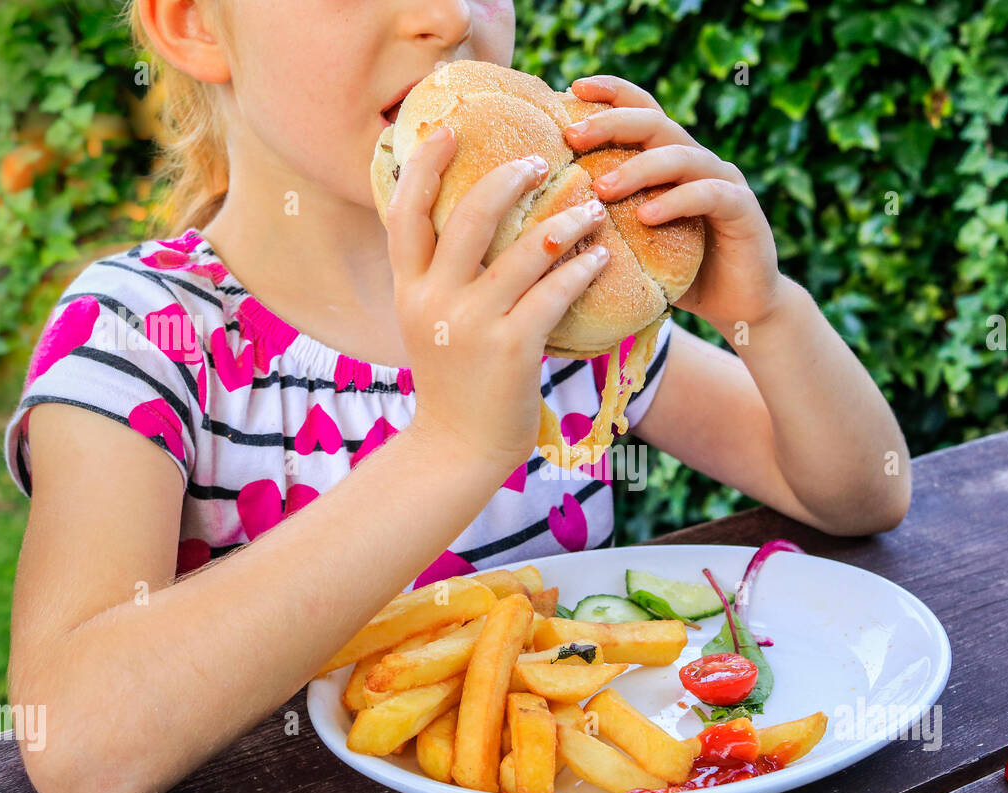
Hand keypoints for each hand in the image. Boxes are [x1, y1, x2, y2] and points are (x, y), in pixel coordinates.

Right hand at [385, 126, 611, 470]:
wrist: (457, 452)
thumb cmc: (453, 384)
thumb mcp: (427, 325)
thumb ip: (438, 280)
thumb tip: (466, 227)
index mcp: (408, 289)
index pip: (405, 212)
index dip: (423, 164)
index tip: (447, 127)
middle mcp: (433, 301)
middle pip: (467, 216)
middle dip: (509, 177)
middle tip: (542, 161)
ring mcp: (471, 325)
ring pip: (524, 251)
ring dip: (566, 222)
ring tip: (592, 209)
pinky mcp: (511, 350)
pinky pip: (554, 293)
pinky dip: (582, 269)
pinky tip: (602, 257)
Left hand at [565, 76, 787, 333]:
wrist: (741, 304)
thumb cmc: (682, 275)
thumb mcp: (638, 245)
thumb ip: (608, 224)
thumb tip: (545, 224)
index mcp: (671, 160)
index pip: (642, 110)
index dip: (612, 92)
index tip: (572, 87)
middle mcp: (697, 161)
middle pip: (655, 122)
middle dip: (612, 123)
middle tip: (573, 136)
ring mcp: (722, 180)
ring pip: (678, 155)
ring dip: (637, 168)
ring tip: (602, 188)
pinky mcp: (742, 208)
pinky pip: (707, 194)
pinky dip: (675, 201)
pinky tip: (646, 216)